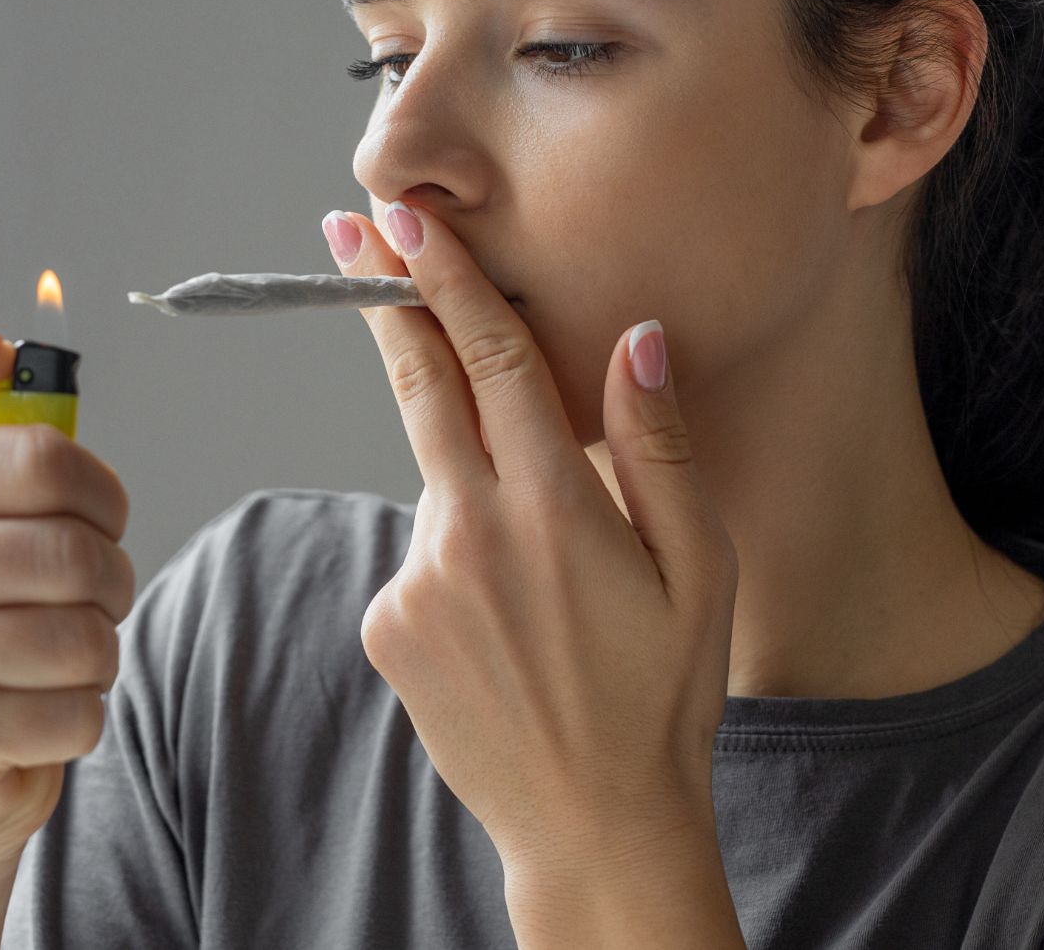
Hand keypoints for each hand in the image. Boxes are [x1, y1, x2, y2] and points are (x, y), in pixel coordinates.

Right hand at [0, 329, 134, 872]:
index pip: (41, 457)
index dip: (101, 492)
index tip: (96, 512)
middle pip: (70, 553)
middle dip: (111, 582)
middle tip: (92, 598)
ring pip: (78, 639)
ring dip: (98, 654)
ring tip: (62, 656)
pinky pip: (70, 715)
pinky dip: (80, 718)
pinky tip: (39, 715)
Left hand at [324, 203, 739, 879]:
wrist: (592, 824)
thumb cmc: (663, 694)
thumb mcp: (697, 569)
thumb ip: (656, 446)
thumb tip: (632, 338)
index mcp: (553, 507)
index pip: (487, 360)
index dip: (443, 278)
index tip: (403, 217)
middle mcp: (468, 532)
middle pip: (419, 385)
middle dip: (383, 299)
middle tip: (346, 227)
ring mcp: (416, 581)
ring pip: (438, 485)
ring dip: (475, 491)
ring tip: (546, 592)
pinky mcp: (386, 623)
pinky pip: (421, 556)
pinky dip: (458, 560)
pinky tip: (509, 627)